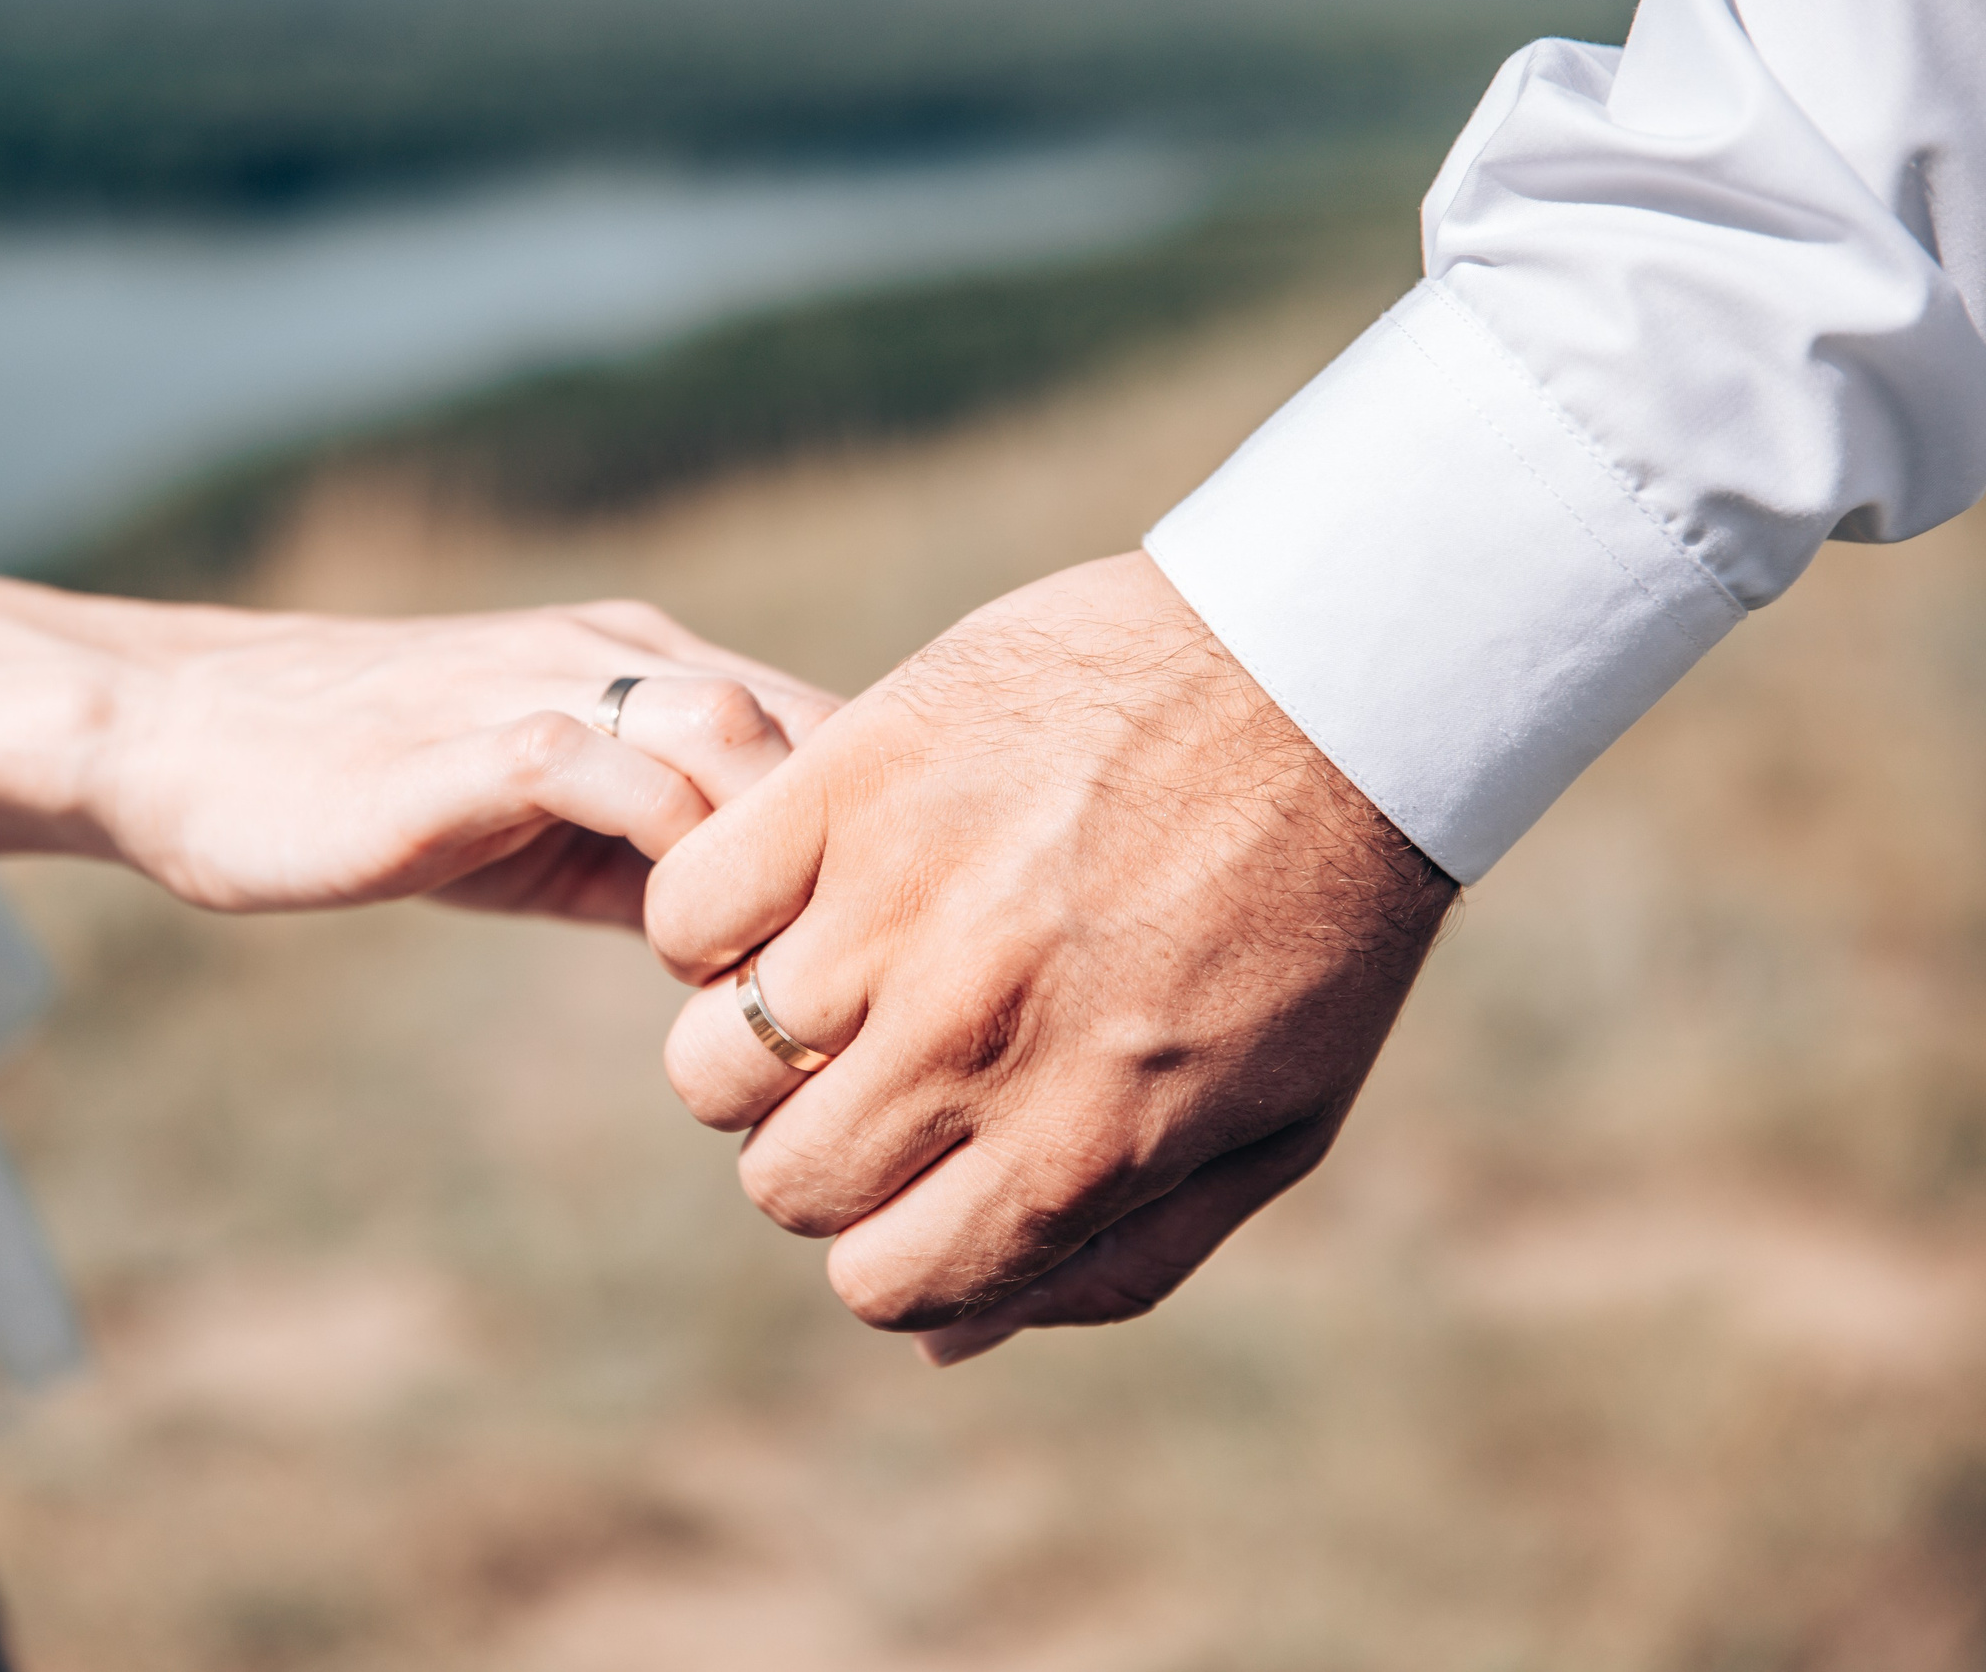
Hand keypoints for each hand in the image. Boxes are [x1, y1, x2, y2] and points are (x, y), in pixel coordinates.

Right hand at [0, 569, 835, 926]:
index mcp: (658, 669)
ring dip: (777, 865)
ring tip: (780, 991)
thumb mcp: (547, 829)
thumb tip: (776, 961)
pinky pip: (624, 782)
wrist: (180, 737)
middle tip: (865, 997)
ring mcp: (554, 686)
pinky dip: (678, 872)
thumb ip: (659, 863)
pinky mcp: (482, 742)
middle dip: (865, 859)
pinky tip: (685, 968)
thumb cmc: (367, 790)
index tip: (903, 952)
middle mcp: (629, 655)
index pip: (834, 733)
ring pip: (740, 737)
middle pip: (822, 731)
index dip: (893, 838)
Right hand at [645, 551, 1453, 1359]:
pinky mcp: (848, 780)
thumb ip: (1116, 1258)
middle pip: (786, 1181)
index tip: (924, 1177)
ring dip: (759, 1040)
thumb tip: (942, 1345)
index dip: (893, 1246)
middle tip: (885, 1065)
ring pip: (712, 1063)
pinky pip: (688, 908)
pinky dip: (716, 920)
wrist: (1329, 671)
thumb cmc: (1316, 914)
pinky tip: (800, 889)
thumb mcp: (1272, 1121)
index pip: (884, 1284)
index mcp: (1080, 1141)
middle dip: (827, 1148)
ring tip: (840, 971)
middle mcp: (973, 1038)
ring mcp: (899, 907)